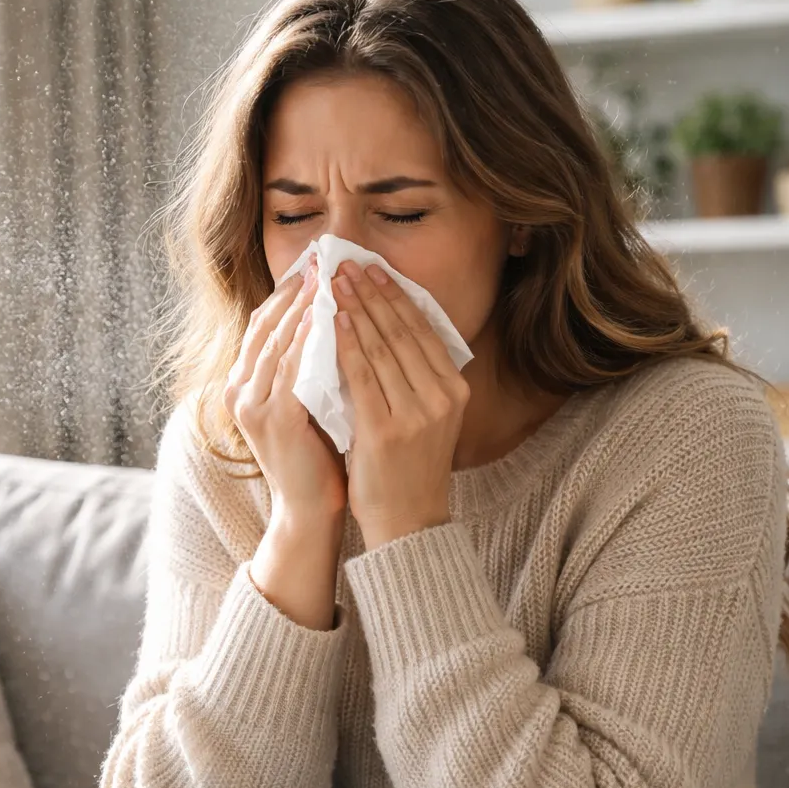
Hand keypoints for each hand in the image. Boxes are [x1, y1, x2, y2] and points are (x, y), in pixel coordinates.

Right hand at [224, 258, 348, 525]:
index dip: (288, 292)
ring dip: (303, 307)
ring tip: (329, 278)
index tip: (315, 264)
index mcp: (244, 384)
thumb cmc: (317, 456)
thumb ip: (309, 366)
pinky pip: (292, 369)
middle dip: (296, 291)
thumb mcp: (306, 401)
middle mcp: (239, 391)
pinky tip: (328, 319)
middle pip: (266, 325)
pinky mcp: (274, 420)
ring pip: (277, 342)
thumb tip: (334, 318)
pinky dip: (309, 340)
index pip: (263, 324)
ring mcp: (252, 405)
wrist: (309, 510)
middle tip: (324, 259)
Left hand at [333, 258, 469, 547]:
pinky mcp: (386, 430)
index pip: (422, 331)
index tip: (373, 269)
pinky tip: (333, 321)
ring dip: (356, 309)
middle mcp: (442, 397)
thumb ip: (416, 377)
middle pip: (402, 332)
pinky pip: (362, 377)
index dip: (396, 296)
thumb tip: (389, 324)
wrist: (407, 524)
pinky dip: (346, 344)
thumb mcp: (426, 417)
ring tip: (334, 282)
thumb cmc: (408, 468)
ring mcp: (416, 414)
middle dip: (372, 293)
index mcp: (455, 390)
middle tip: (346, 263)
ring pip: (381, 348)